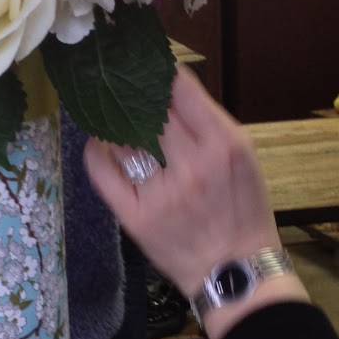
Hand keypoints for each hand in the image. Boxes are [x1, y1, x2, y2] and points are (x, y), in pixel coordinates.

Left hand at [84, 69, 308, 336]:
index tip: (147, 68)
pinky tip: (99, 144)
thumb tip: (168, 83)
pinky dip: (96, 152)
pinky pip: (102, 173)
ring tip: (110, 113)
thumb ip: (208, 120)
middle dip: (134, 95)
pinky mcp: (136, 216)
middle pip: (148, 109)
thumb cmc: (243, 209)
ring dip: (114, 122)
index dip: (158, 72)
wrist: (236, 271)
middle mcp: (192, 164)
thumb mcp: (243, 155)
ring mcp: (161, 192)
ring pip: (122, 136)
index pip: (179, 87)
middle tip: (121, 85)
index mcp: (224, 143)